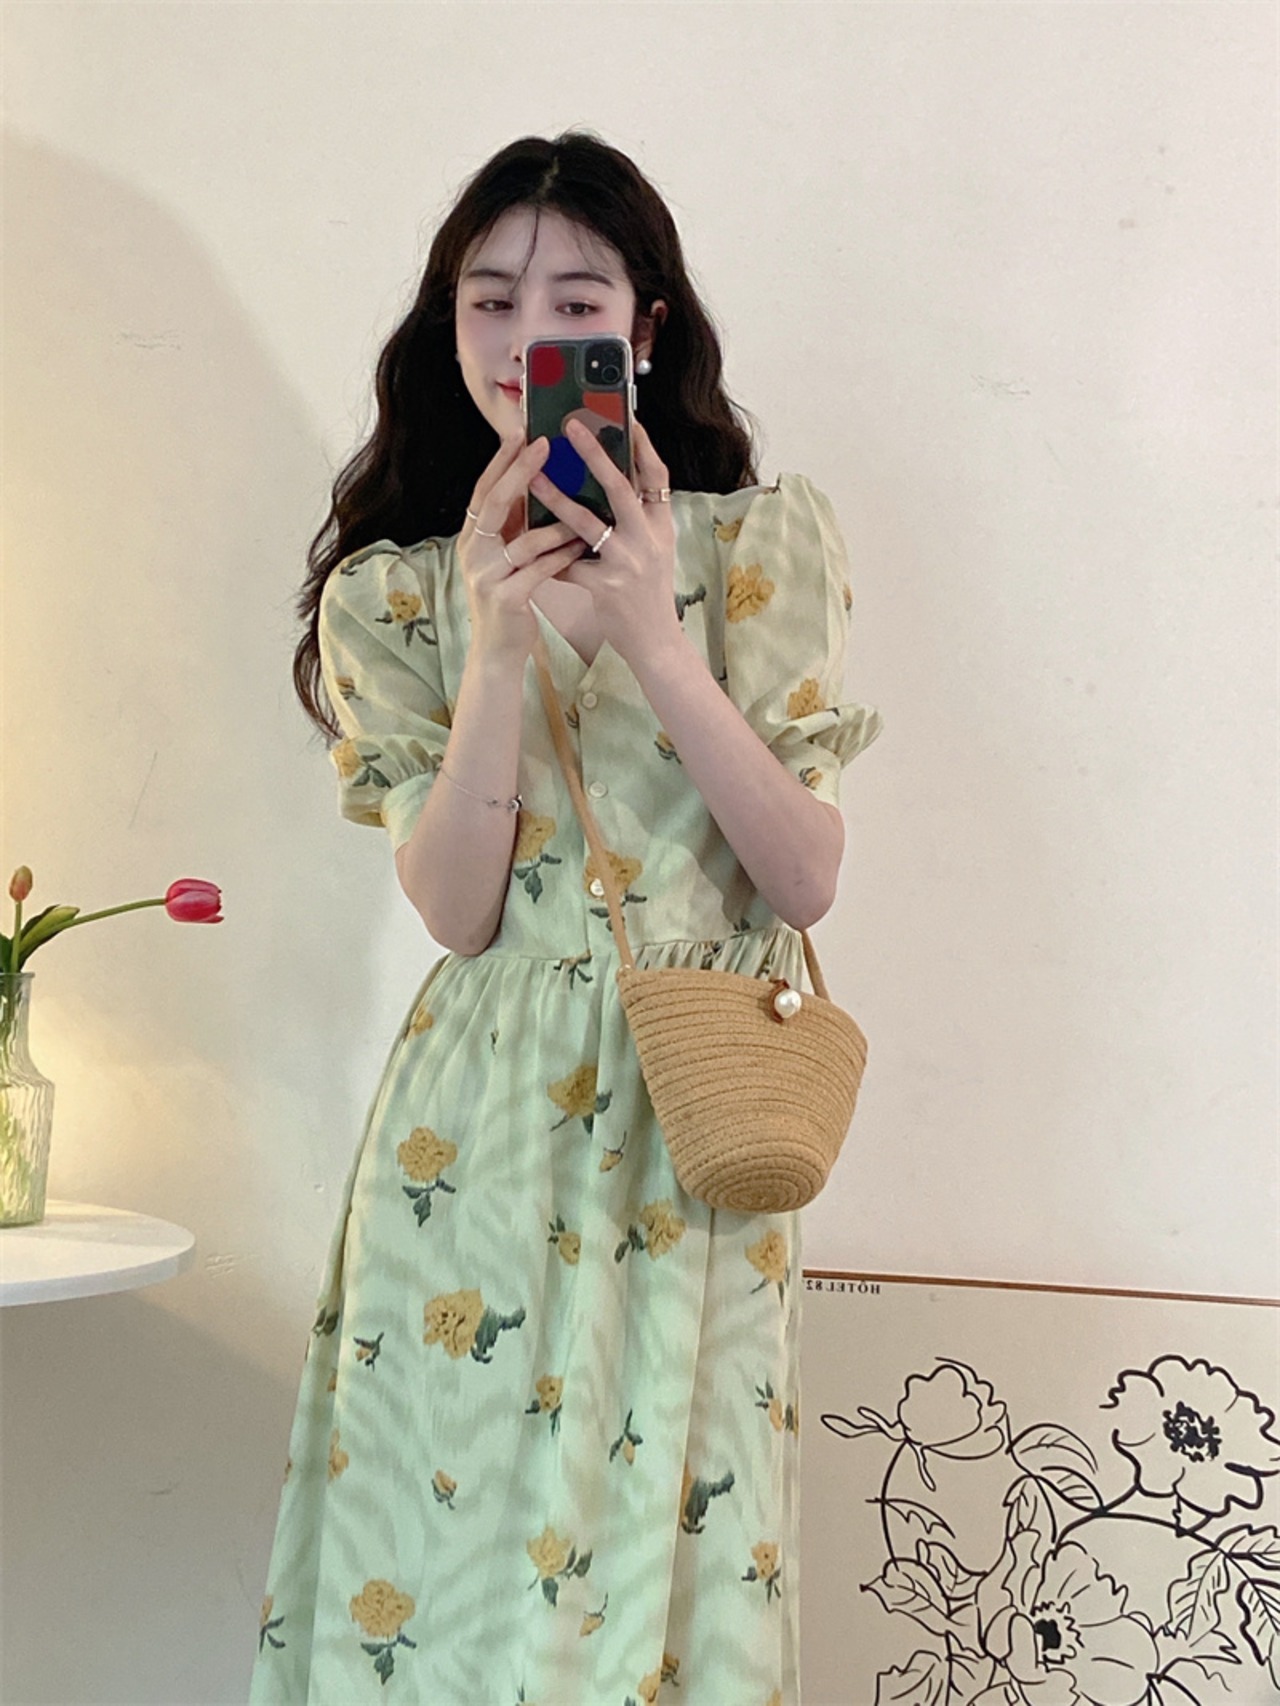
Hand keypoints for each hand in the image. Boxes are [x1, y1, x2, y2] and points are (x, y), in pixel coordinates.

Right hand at [458, 433, 588, 661]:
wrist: (496, 650)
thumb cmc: (508, 597)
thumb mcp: (503, 556)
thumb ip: (513, 525)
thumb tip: (534, 482)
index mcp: (471, 537)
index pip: (484, 490)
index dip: (501, 460)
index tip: (521, 431)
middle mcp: (472, 552)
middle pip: (495, 503)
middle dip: (520, 472)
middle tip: (545, 446)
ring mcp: (486, 576)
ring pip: (523, 540)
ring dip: (555, 522)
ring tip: (583, 506)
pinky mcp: (506, 598)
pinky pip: (539, 570)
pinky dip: (562, 556)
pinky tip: (583, 545)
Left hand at [528, 417, 682, 669]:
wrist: (658, 643)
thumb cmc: (650, 593)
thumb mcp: (655, 550)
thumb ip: (638, 519)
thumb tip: (612, 481)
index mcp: (661, 526)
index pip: (657, 476)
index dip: (642, 445)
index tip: (626, 417)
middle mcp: (648, 539)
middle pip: (621, 488)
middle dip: (595, 455)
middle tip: (571, 428)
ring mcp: (628, 563)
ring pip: (587, 523)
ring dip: (556, 499)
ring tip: (532, 479)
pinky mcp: (606, 587)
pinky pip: (569, 565)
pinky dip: (549, 556)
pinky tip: (529, 549)